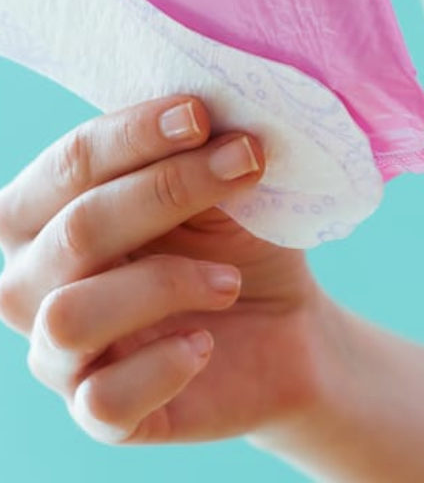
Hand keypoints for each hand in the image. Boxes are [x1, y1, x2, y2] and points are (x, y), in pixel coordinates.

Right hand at [0, 95, 329, 444]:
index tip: (201, 113)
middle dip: (167, 189)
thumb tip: (204, 106)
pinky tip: (207, 343)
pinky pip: (103, 400)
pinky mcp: (105, 415)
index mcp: (50, 217)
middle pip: (74, 230)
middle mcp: (35, 285)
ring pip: (71, 314)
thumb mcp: (222, 190)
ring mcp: (63, 355)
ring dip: (165, 283)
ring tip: (230, 280)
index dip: (130, 135)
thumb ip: (195, 150)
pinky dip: (162, 364)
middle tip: (247, 162)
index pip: (66, 167)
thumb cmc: (240, 242)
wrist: (289, 325)